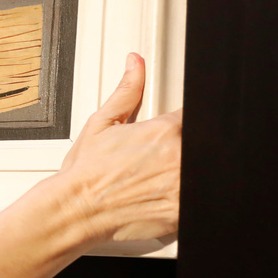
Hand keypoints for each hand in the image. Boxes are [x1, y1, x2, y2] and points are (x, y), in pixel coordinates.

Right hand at [57, 53, 181, 244]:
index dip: (182, 127)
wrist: (75, 209)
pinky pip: (196, 203)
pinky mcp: (181, 212)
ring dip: (181, 176)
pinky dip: (181, 199)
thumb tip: (135, 64)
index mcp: (164, 131)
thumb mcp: (101, 123)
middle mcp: (178, 157)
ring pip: (199, 173)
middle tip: (156, 163)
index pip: (192, 117)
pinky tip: (159, 199)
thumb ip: (126, 92)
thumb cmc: (85, 173)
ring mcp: (183, 187)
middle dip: (180, 153)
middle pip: (202, 145)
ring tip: (156, 182)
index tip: (172, 136)